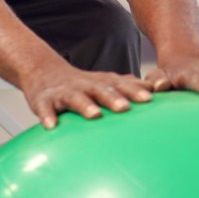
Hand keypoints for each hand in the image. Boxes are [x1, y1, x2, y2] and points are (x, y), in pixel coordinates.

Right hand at [19, 64, 153, 130]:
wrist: (43, 72)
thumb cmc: (81, 84)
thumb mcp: (104, 82)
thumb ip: (127, 86)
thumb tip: (155, 89)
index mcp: (100, 82)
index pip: (119, 85)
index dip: (134, 91)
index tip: (149, 99)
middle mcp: (84, 85)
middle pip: (100, 90)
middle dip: (113, 98)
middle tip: (125, 107)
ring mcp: (64, 93)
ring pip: (75, 98)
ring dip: (85, 105)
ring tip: (94, 115)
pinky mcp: (43, 100)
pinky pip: (45, 108)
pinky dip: (47, 116)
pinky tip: (51, 126)